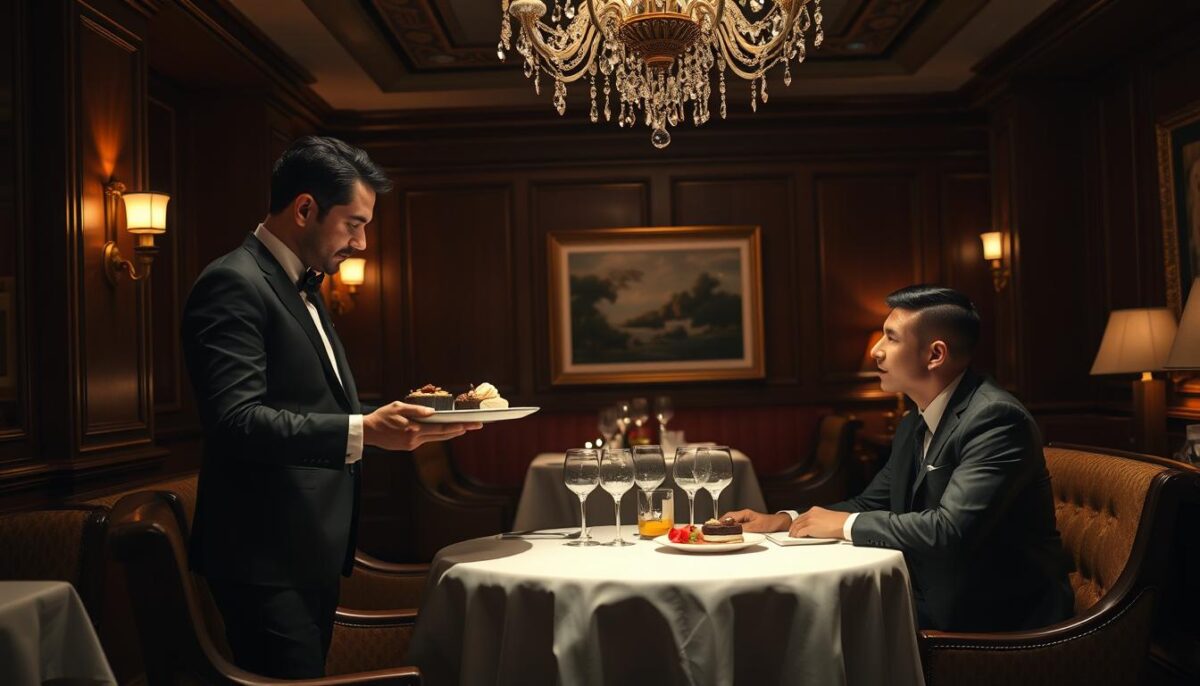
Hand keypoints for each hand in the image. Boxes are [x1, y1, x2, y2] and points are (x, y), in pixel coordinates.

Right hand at [363, 401, 481, 450]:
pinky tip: (445, 431)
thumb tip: (432, 412)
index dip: (457, 427)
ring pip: (436, 439)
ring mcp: (412, 445)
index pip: (441, 428)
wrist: (367, 432)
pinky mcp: (409, 447)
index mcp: (414, 429)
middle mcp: (415, 439)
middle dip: (460, 430)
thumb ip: (416, 410)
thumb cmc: (382, 417)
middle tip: (476, 426)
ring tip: (464, 428)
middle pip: (443, 435)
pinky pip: (427, 440)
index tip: (470, 425)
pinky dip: (437, 435)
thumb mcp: (398, 407)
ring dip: (450, 434)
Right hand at [720, 509, 790, 532]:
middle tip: (713, 531)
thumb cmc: (770, 523)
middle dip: (720, 524)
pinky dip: (731, 530)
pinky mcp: (747, 526)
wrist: (779, 524)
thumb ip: (744, 528)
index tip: (714, 527)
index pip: (729, 517)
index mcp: (744, 513)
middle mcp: (743, 516)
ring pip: (731, 523)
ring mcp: (745, 520)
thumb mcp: (756, 526)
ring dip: (725, 527)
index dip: (720, 522)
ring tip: (719, 533)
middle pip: (728, 519)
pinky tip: (729, 535)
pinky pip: (736, 527)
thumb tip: (734, 530)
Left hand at [788, 506, 848, 539]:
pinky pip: (800, 532)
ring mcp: (810, 520)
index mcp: (814, 510)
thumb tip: (814, 526)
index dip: (797, 522)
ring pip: (796, 527)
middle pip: (797, 521)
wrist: (844, 523)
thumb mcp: (826, 517)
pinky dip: (797, 536)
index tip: (795, 527)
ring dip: (793, 532)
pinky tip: (796, 538)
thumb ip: (818, 519)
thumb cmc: (839, 522)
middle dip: (793, 527)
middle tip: (791, 533)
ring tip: (792, 537)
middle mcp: (810, 514)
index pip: (801, 516)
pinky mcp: (811, 528)